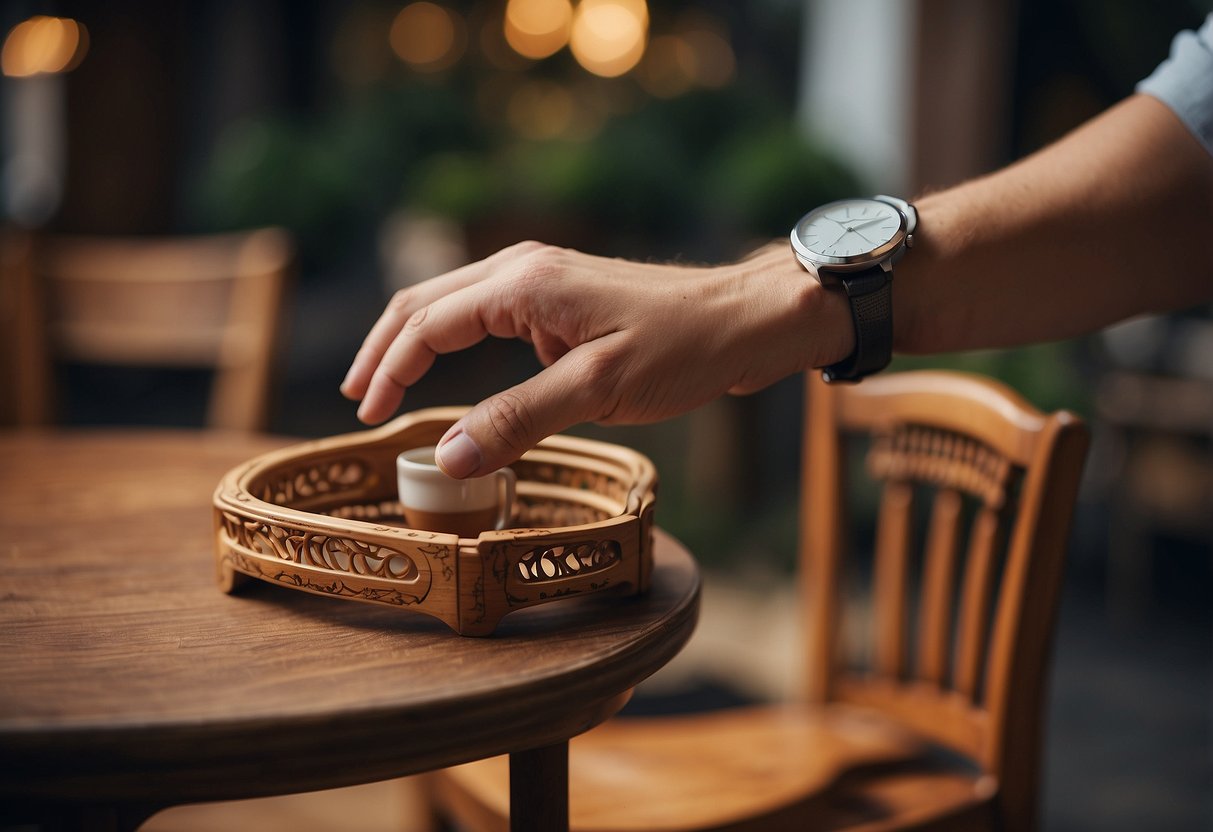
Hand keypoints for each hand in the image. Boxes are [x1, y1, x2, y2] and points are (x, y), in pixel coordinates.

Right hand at [341, 241, 853, 476]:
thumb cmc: (681, 347)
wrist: (744, 320)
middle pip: (426, 303)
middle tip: (359, 400)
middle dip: (385, 349)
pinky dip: (456, 344)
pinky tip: (457, 378)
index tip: (369, 417)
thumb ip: (518, 420)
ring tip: (387, 387)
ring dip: (415, 344)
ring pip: (454, 305)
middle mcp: (524, 268)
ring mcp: (544, 279)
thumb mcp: (597, 391)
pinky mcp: (562, 299)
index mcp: (523, 283)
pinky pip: (488, 315)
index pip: (427, 324)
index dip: (389, 370)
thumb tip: (446, 457)